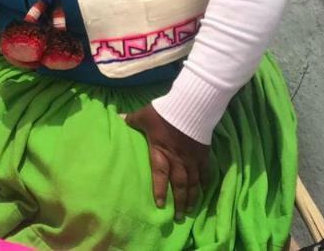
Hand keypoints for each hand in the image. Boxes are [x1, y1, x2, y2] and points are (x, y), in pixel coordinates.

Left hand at [124, 103, 209, 217]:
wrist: (190, 106)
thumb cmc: (164, 112)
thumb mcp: (144, 115)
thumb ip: (133, 119)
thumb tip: (119, 118)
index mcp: (161, 151)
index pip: (159, 175)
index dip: (159, 190)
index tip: (159, 205)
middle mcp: (177, 159)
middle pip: (179, 184)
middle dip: (178, 201)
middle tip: (178, 216)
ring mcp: (191, 158)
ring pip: (193, 183)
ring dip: (191, 197)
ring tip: (189, 210)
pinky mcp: (203, 154)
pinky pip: (205, 172)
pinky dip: (204, 182)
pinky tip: (203, 191)